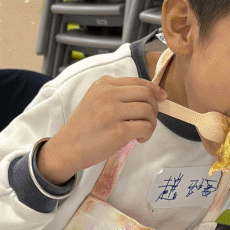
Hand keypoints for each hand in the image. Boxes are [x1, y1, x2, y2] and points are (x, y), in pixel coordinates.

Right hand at [37, 75, 165, 184]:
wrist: (67, 147)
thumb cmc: (84, 127)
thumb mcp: (95, 100)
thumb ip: (117, 94)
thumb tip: (151, 96)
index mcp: (103, 84)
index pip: (137, 81)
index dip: (154, 89)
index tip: (162, 97)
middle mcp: (107, 94)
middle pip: (146, 94)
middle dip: (154, 107)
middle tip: (148, 119)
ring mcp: (112, 112)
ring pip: (148, 111)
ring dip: (151, 123)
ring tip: (142, 131)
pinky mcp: (118, 131)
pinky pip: (146, 127)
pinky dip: (147, 134)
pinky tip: (139, 139)